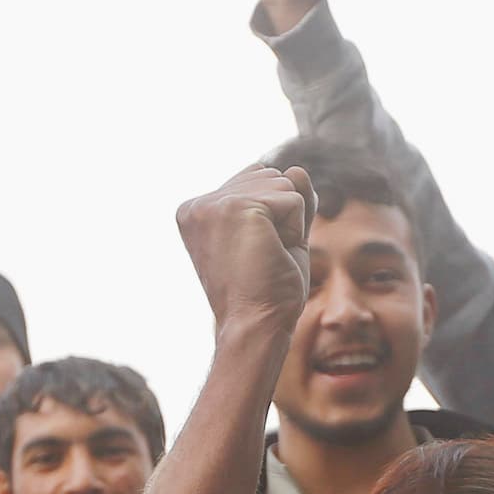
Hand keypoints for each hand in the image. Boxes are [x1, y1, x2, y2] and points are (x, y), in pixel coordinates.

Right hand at [176, 164, 314, 340]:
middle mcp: (198, 204)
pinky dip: (295, 230)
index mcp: (196, 211)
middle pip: (270, 176)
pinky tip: (273, 253)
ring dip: (289, 224)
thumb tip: (297, 169)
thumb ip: (288, 201)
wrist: (256, 324)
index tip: (252, 254)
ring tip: (267, 255)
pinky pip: (293, 199)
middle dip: (282, 217)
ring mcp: (214, 204)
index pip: (254, 180)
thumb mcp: (281, 236)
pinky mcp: (237, 208)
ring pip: (284, 185)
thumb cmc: (267, 291)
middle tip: (263, 256)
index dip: (272, 217)